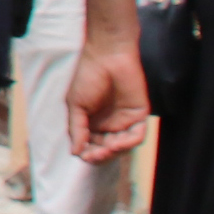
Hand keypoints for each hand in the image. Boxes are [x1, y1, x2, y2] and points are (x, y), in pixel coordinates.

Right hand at [66, 43, 149, 159]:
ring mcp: (124, 120)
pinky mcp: (139, 115)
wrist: (107, 56)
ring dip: (114, 152)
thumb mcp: (75, 104)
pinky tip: (117, 142)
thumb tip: (75, 153)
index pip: (92, 145)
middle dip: (101, 156)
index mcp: (92, 122)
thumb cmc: (87, 76)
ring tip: (106, 149)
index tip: (83, 156)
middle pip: (108, 150)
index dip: (88, 154)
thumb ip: (77, 128)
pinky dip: (128, 143)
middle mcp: (109, 123)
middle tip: (94, 156)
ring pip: (123, 147)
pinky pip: (137, 136)